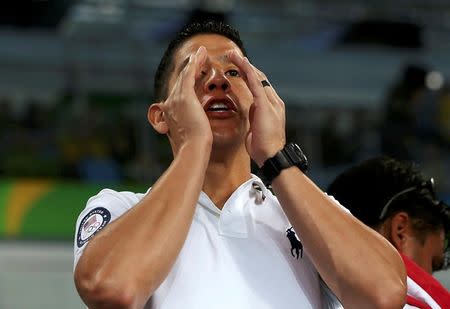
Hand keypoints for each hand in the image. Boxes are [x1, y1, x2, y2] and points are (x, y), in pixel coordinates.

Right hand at [151, 47, 212, 151]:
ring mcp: (176, 99)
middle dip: (189, 69)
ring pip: (185, 75)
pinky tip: (200, 54)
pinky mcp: (185, 96)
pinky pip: (190, 74)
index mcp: (170, 114)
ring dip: (193, 62)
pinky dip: (195, 63)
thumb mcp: (188, 137)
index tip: (192, 75)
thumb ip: (188, 129)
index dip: (185, 83)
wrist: (193, 149)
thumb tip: (191, 130)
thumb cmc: (194, 148)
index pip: (179, 93)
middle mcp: (170, 104)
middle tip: (196, 58)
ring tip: (200, 53)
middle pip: (180, 82)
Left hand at [228, 51, 285, 165]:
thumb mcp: (256, 129)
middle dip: (245, 66)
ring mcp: (271, 101)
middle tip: (232, 56)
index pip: (258, 86)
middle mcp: (273, 101)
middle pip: (258, 78)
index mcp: (271, 107)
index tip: (237, 67)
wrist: (272, 156)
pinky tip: (240, 62)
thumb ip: (254, 117)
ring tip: (232, 55)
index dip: (248, 75)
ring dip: (243, 64)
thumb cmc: (263, 147)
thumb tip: (250, 111)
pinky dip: (247, 71)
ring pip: (256, 77)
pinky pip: (255, 83)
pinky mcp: (265, 104)